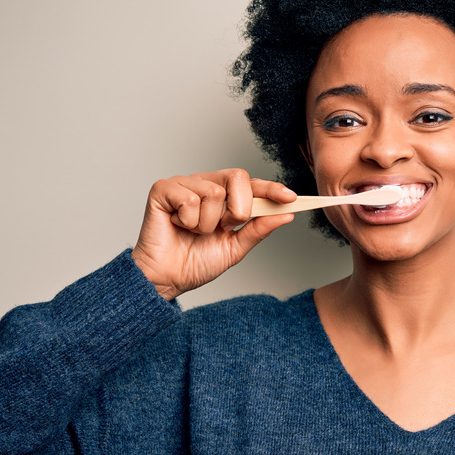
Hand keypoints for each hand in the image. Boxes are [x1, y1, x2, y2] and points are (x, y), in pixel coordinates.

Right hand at [130, 169, 296, 299]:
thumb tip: (286, 214)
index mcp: (224, 197)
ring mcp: (184, 184)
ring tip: (194, 231)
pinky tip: (178, 226)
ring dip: (207, 223)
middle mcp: (206, 185)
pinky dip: (187, 221)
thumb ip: (258, 229)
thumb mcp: (235, 248)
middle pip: (237, 176)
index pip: (252, 185)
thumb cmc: (195, 262)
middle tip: (225, 227)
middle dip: (239, 208)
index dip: (272, 189)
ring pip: (214, 193)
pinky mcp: (163, 189)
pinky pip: (189, 199)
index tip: (290, 198)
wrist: (167, 279)